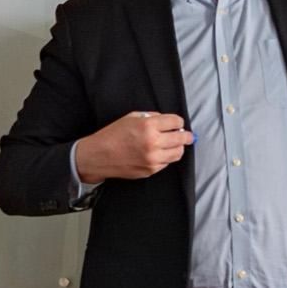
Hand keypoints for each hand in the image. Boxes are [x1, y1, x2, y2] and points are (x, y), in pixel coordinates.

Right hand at [73, 111, 191, 183]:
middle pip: (181, 138)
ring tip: (175, 144)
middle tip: (188, 136)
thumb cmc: (113, 135)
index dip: (178, 122)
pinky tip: (160, 153)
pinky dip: (166, 157)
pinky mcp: (151, 170)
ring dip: (178, 147)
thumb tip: (167, 122)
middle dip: (186, 135)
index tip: (177, 124)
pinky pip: (167, 163)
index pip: (176, 122)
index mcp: (148, 126)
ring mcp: (153, 158)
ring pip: (178, 153)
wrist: (99, 156)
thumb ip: (151, 117)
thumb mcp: (131, 117)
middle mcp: (153, 143)